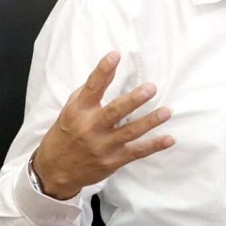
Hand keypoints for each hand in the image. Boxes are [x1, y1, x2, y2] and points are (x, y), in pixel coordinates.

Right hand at [32, 51, 174, 199]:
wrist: (55, 170)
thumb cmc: (66, 132)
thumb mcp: (73, 108)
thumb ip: (92, 89)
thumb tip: (111, 67)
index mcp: (79, 111)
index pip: (92, 88)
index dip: (103, 71)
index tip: (115, 55)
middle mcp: (90, 128)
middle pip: (114, 112)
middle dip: (134, 100)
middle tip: (151, 88)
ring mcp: (102, 146)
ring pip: (129, 132)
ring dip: (150, 121)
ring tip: (167, 111)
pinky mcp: (113, 160)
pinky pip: (137, 152)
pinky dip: (154, 146)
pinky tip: (169, 139)